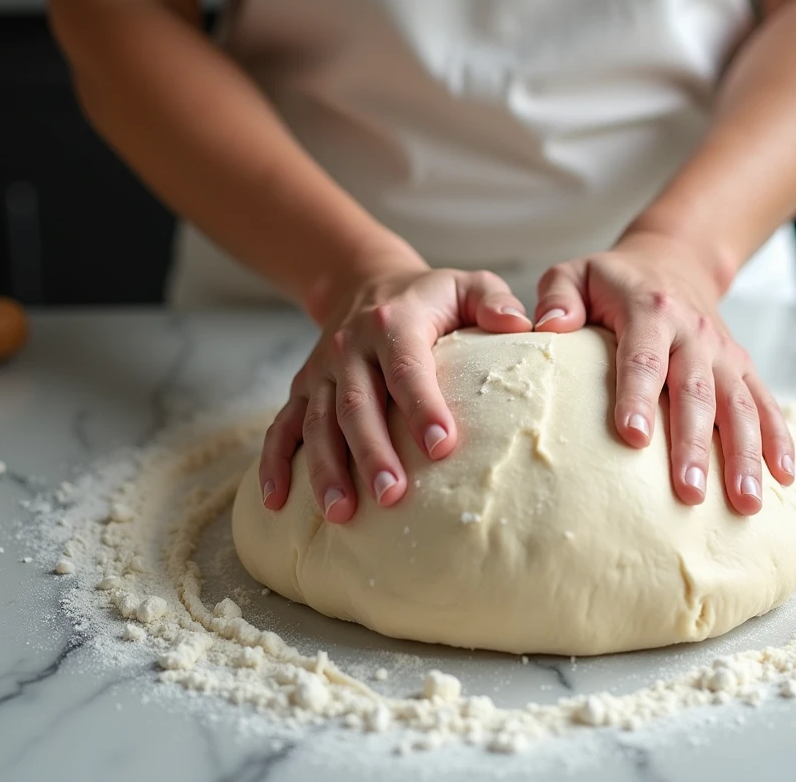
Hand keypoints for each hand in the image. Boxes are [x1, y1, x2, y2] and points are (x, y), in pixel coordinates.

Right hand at [259, 262, 531, 522]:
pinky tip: (277, 502)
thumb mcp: (467, 285)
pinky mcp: (302, 390)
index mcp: (395, 324)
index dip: (423, 407)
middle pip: (357, 405)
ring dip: (326, 469)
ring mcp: (322, 371)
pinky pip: (282, 427)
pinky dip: (274, 464)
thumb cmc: (430, 297)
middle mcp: (350, 347)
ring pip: (318, 423)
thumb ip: (494, 301)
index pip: (408, 369)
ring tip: (342, 512)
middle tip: (392, 496)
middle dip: (372, 452)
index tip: (442, 448)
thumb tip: (521, 324)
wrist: (364, 282)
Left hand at [531, 232, 793, 513]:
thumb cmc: (614, 280)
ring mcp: (723, 353)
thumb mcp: (574, 274)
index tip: (632, 438)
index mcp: (649, 310)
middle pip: (696, 393)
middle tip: (689, 492)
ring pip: (739, 406)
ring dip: (745, 455)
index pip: (643, 358)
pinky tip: (784, 479)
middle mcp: (693, 332)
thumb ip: (557, 298)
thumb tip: (547, 327)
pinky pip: (766, 404)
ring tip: (744, 505)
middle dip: (695, 444)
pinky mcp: (742, 368)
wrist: (675, 261)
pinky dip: (779, 441)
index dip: (638, 397)